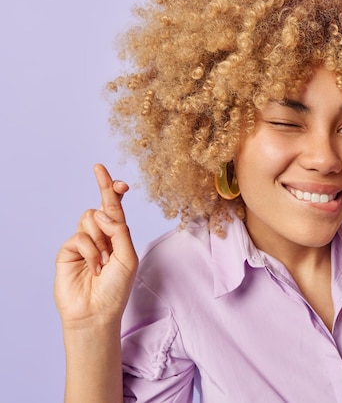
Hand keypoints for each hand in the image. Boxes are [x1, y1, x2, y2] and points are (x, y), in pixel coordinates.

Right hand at [54, 164, 137, 329]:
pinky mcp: (68, 250)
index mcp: (118, 236)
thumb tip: (104, 212)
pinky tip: (94, 268)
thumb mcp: (128, 258)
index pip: (115, 207)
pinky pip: (80, 236)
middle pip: (101, 205)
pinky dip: (91, 251)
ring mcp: (83, 242)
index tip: (110, 175)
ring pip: (90, 217)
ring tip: (104, 260)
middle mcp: (100, 235)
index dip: (112, 189)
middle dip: (105, 189)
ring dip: (101, 237)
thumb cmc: (116, 288)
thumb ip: (120, 232)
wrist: (96, 312)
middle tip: (102, 174)